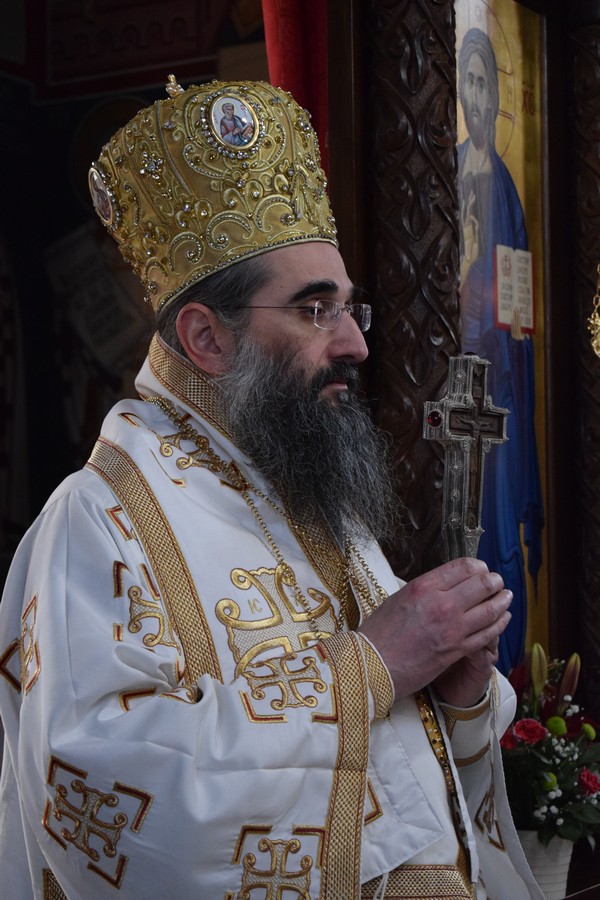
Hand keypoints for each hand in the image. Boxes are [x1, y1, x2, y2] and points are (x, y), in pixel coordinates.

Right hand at [358, 557, 511, 705]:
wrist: (372, 665)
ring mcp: (452, 628)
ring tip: (506, 596)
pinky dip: (500, 624)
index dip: (478, 566)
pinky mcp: (457, 650)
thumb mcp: (399, 598)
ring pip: (490, 609)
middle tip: (497, 582)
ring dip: (502, 600)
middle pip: (482, 584)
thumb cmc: (379, 632)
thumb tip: (444, 585)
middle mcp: (441, 603)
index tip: (482, 569)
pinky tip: (503, 619)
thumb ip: (425, 590)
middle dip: (494, 581)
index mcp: (424, 586)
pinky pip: (488, 634)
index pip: (464, 567)